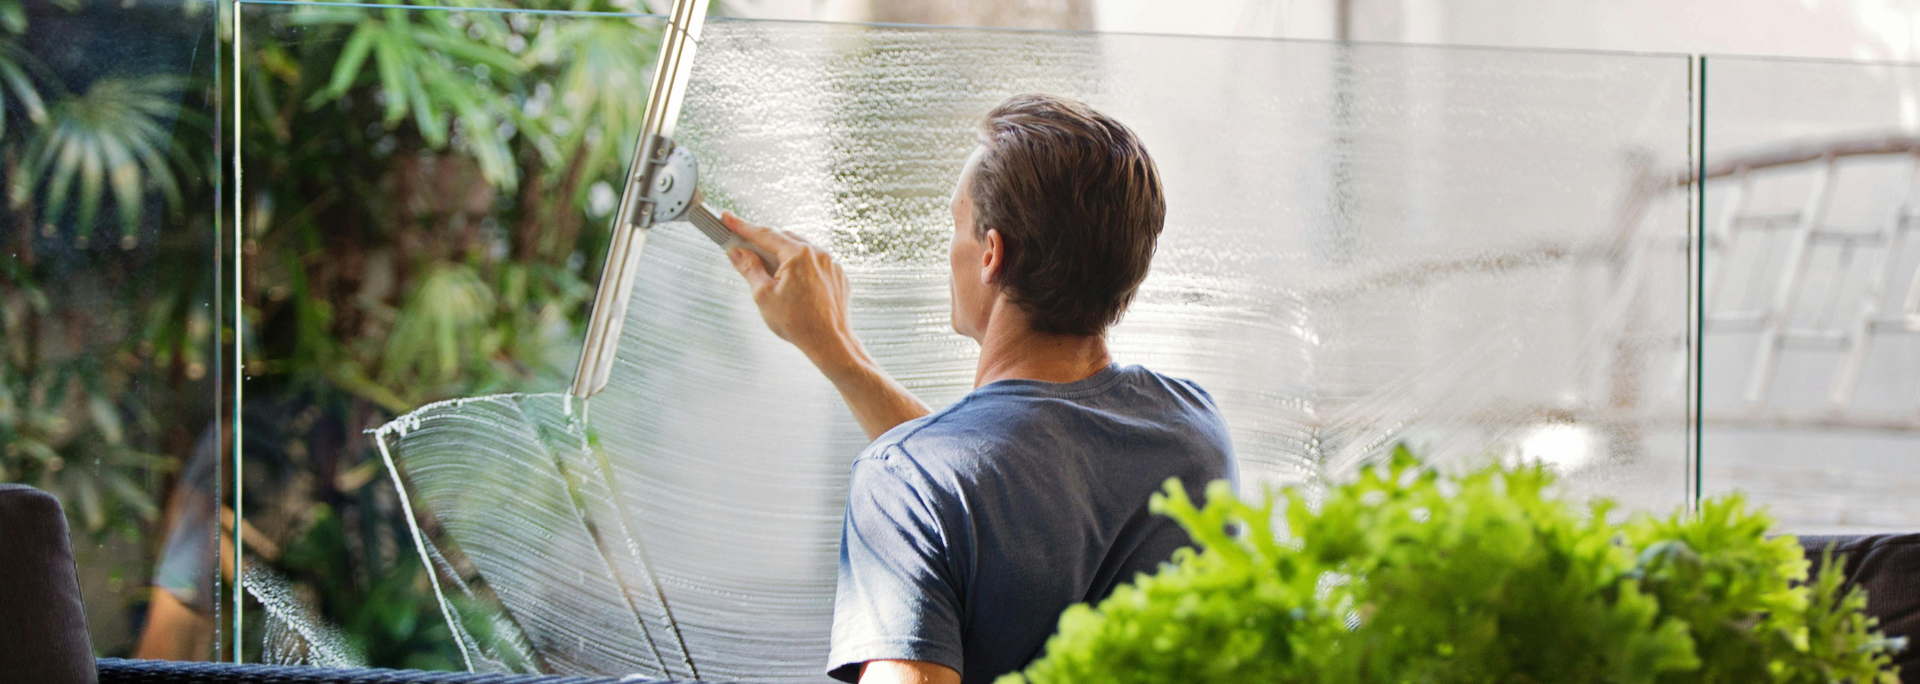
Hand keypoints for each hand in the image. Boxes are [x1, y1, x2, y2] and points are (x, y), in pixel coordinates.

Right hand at [723, 211, 856, 366]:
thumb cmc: (797, 323)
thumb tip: (736, 252)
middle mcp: (818, 253)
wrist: (830, 343)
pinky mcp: (838, 275)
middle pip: (784, 239)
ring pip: (801, 250)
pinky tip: (794, 285)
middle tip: (746, 250)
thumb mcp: (764, 295)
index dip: (742, 226)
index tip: (727, 218)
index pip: (764, 234)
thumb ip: (749, 269)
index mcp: (799, 254)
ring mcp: (831, 264)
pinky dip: (801, 267)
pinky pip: (815, 263)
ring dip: (784, 255)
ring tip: (773, 276)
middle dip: (764, 243)